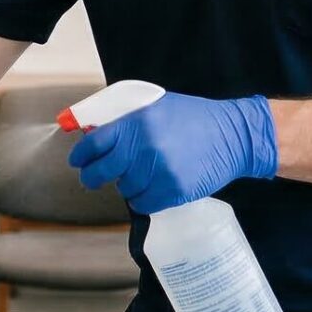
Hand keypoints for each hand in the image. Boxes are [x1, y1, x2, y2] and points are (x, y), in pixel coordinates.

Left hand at [70, 93, 276, 212]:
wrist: (233, 136)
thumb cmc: (194, 119)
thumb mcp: (156, 107)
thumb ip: (127, 121)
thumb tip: (96, 135)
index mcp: (135, 123)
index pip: (93, 144)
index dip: (81, 156)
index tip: (78, 162)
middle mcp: (143, 147)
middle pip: (100, 172)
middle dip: (93, 177)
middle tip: (93, 179)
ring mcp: (157, 171)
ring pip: (125, 190)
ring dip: (129, 186)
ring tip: (144, 176)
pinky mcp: (172, 191)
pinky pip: (144, 204)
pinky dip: (145, 200)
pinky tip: (154, 188)